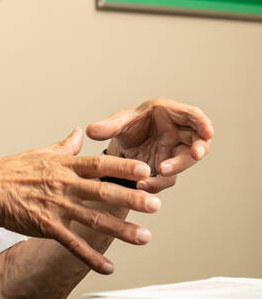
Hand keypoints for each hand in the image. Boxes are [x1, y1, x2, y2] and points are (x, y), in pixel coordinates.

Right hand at [0, 128, 160, 273]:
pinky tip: (108, 266)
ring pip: (94, 219)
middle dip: (132, 199)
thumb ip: (64, 146)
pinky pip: (73, 243)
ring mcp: (56, 207)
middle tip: (156, 204)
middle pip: (103, 192)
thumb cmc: (10, 171)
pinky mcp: (46, 226)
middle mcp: (63, 185)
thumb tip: (79, 133)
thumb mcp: (39, 152)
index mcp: (63, 166)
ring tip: (144, 236)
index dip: (124, 167)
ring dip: (121, 229)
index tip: (145, 170)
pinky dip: (91, 257)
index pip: (99, 164)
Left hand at [86, 99, 213, 192]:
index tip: (208, 131)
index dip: (203, 122)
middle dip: (197, 149)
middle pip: (197, 140)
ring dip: (177, 166)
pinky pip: (168, 177)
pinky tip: (143, 185)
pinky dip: (158, 181)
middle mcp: (178, 131)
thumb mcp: (118, 124)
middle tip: (195, 155)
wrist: (123, 144)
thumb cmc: (128, 126)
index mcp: (169, 113)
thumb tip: (90, 130)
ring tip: (160, 171)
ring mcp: (176, 151)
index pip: (192, 115)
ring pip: (186, 160)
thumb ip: (107, 126)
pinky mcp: (169, 167)